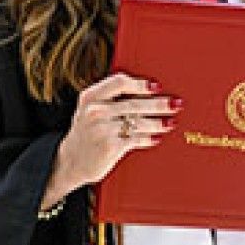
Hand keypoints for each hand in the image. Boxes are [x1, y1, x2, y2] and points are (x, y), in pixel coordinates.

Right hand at [42, 74, 180, 208]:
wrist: (69, 162)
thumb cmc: (86, 132)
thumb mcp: (89, 109)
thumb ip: (110, 98)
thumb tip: (145, 91)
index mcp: (90, 97)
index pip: (119, 82)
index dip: (140, 84)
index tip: (156, 86)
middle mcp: (95, 111)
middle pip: (134, 104)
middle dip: (159, 104)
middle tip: (175, 103)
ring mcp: (102, 130)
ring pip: (138, 122)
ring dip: (158, 122)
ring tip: (171, 122)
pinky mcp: (110, 147)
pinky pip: (136, 140)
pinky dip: (148, 138)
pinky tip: (156, 137)